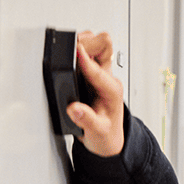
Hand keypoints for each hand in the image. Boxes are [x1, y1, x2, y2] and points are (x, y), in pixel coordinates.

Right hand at [67, 31, 125, 156]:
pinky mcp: (92, 72)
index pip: (98, 69)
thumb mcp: (97, 132)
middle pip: (104, 45)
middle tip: (74, 51)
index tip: (76, 52)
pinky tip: (70, 55)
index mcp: (112, 90)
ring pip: (97, 43)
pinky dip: (79, 48)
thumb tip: (73, 108)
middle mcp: (108, 78)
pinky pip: (88, 51)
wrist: (107, 139)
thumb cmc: (105, 135)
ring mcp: (100, 73)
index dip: (86, 60)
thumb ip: (86, 120)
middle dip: (89, 44)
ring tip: (72, 50)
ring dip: (85, 43)